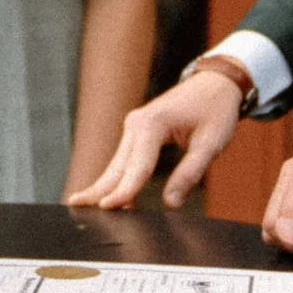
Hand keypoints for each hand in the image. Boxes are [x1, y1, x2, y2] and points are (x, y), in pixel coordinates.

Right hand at [65, 70, 243, 208]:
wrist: (217, 83)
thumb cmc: (216, 109)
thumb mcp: (211, 143)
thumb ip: (190, 173)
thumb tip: (171, 203)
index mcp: (153, 123)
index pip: (136, 166)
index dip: (124, 191)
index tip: (108, 208)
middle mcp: (137, 123)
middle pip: (116, 165)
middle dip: (98, 188)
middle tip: (75, 205)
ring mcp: (135, 126)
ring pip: (117, 163)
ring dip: (105, 185)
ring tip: (85, 205)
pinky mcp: (138, 131)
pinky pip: (125, 159)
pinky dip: (118, 177)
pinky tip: (110, 194)